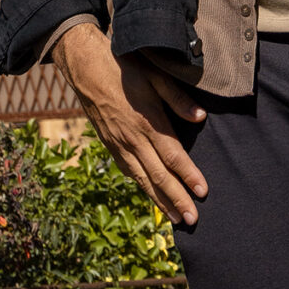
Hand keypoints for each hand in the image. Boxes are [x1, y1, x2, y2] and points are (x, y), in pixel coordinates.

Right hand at [53, 20, 209, 226]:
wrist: (85, 67)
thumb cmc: (123, 67)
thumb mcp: (154, 74)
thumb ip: (178, 98)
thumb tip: (200, 117)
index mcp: (147, 120)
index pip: (173, 155)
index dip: (189, 175)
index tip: (203, 192)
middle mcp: (132, 138)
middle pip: (158, 175)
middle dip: (177, 199)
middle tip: (194, 220)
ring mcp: (118, 144)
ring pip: (142, 179)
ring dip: (161, 201)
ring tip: (177, 219)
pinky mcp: (110, 146)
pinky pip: (129, 171)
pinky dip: (142, 188)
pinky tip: (153, 197)